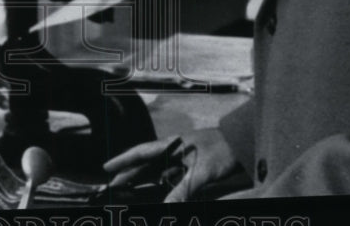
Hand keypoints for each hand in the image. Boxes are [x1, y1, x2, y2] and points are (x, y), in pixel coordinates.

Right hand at [103, 128, 236, 202]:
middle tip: (113, 185)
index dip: (122, 160)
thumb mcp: (202, 171)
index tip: (106, 167)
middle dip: (128, 174)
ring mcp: (182, 158)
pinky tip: (158, 192)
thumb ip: (184, 190)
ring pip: (157, 170)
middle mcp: (174, 150)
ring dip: (144, 180)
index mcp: (172, 145)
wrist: (242, 144)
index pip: (141, 152)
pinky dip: (161, 184)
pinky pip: (170, 176)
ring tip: (129, 190)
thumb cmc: (223, 150)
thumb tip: (168, 207)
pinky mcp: (192, 166)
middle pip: (145, 163)